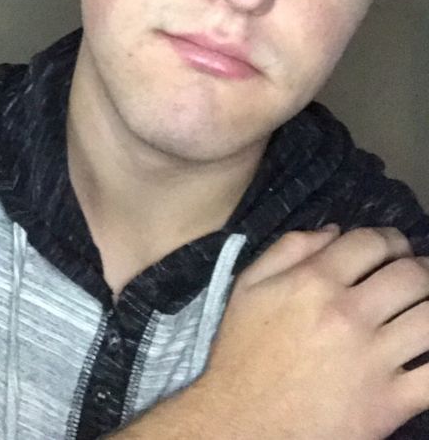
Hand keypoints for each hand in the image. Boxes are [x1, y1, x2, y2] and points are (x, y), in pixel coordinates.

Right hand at [203, 226, 428, 439]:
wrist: (241, 423)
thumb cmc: (243, 352)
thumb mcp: (249, 287)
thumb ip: (289, 248)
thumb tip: (335, 231)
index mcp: (314, 282)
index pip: (372, 243)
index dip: (390, 239)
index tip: (394, 249)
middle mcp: (348, 314)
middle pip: (411, 276)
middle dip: (421, 269)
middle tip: (418, 277)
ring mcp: (373, 360)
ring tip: (425, 308)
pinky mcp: (388, 404)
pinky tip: (428, 351)